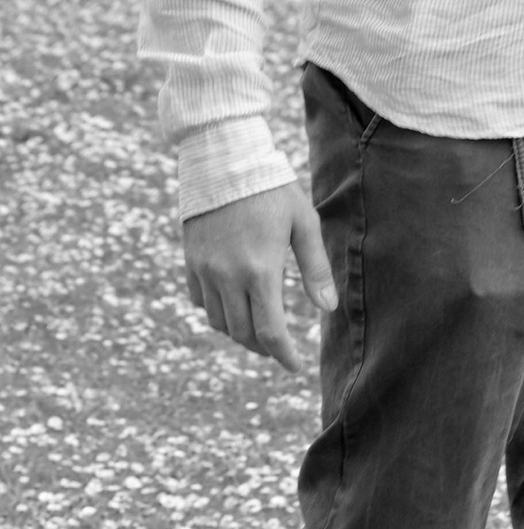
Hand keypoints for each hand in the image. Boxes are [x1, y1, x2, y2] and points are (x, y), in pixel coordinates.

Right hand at [182, 181, 334, 368]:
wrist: (224, 161)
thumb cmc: (273, 189)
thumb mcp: (304, 223)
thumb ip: (315, 268)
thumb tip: (328, 307)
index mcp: (260, 270)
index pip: (269, 331)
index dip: (283, 355)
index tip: (295, 366)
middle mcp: (227, 277)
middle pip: (241, 333)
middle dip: (263, 348)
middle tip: (280, 350)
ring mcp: (204, 271)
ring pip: (217, 322)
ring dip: (239, 333)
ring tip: (259, 331)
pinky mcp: (190, 262)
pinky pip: (200, 301)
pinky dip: (217, 312)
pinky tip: (234, 306)